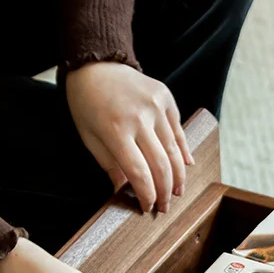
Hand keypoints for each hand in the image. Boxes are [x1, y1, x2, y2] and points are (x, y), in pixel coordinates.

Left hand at [65, 62, 194, 213]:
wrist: (97, 65)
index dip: (146, 194)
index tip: (148, 207)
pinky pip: (178, 130)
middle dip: (164, 191)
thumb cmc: (87, 103)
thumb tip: (123, 191)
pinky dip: (183, 150)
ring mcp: (155, 106)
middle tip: (165, 207)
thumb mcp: (89, 137)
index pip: (138, 172)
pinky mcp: (165, 98)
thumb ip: (109, 165)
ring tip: (177, 191)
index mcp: (115, 130)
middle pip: (161, 164)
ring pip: (174, 150)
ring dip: (178, 175)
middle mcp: (139, 118)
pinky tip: (186, 165)